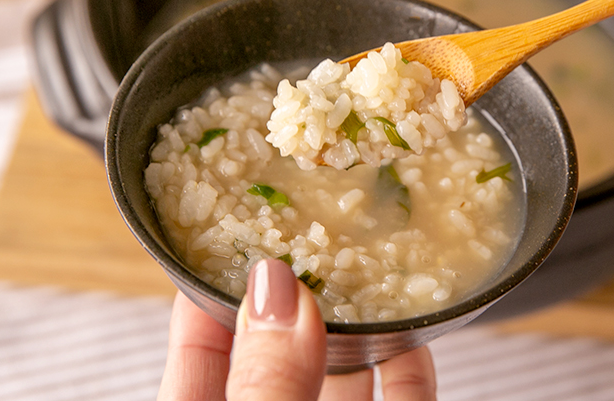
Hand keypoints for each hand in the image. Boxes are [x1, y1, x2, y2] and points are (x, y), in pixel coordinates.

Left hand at [157, 258, 436, 400]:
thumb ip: (266, 383)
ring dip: (358, 325)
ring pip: (342, 374)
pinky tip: (416, 335)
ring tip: (369, 269)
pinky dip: (408, 368)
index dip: (209, 284)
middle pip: (278, 349)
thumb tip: (276, 289)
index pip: (198, 344)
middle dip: (298, 294)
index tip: (233, 231)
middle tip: (315, 234)